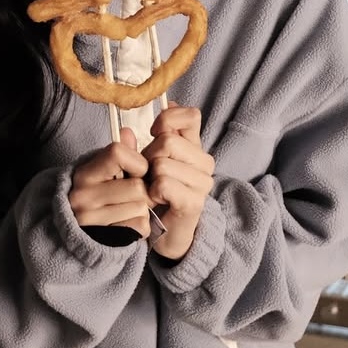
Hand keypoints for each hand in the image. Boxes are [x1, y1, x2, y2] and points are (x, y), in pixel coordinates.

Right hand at [69, 127, 151, 238]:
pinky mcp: (105, 240)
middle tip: (132, 195)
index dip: (136, 161)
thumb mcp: (101, 172)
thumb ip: (119, 154)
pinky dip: (141, 226)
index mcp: (84, 174)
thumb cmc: (95, 195)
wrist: (74, 231)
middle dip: (142, 192)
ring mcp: (92, 220)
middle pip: (137, 187)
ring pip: (141, 208)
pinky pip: (141, 227)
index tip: (134, 171)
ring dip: (142, 210)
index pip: (118, 153)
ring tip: (127, 209)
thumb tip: (127, 132)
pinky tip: (127, 223)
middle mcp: (84, 196)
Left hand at [142, 102, 214, 260]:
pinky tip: (156, 200)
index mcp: (194, 146)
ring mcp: (202, 182)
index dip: (168, 118)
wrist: (165, 231)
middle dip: (149, 156)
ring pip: (162, 163)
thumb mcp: (149, 162)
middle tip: (149, 173)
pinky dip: (153, 192)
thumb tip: (144, 118)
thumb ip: (145, 141)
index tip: (154, 131)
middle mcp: (204, 162)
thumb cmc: (156, 192)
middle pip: (168, 141)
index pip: (190, 115)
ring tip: (152, 188)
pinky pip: (164, 184)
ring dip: (149, 177)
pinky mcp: (195, 202)